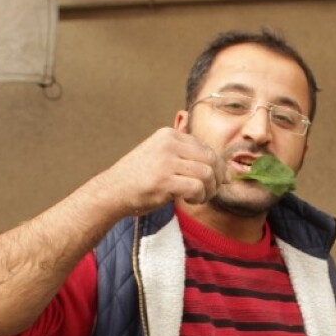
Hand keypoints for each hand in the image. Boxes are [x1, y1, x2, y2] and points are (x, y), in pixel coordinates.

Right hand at [98, 126, 225, 213]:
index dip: (215, 167)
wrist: (112, 191)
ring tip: (198, 197)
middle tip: (210, 192)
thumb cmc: (139, 178)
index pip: (206, 148)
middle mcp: (169, 144)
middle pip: (211, 159)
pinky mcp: (164, 181)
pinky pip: (197, 187)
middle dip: (216, 179)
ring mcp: (166, 162)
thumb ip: (186, 156)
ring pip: (207, 174)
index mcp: (169, 135)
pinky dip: (199, 197)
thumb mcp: (160, 155)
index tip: (212, 181)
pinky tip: (189, 200)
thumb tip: (223, 170)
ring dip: (208, 190)